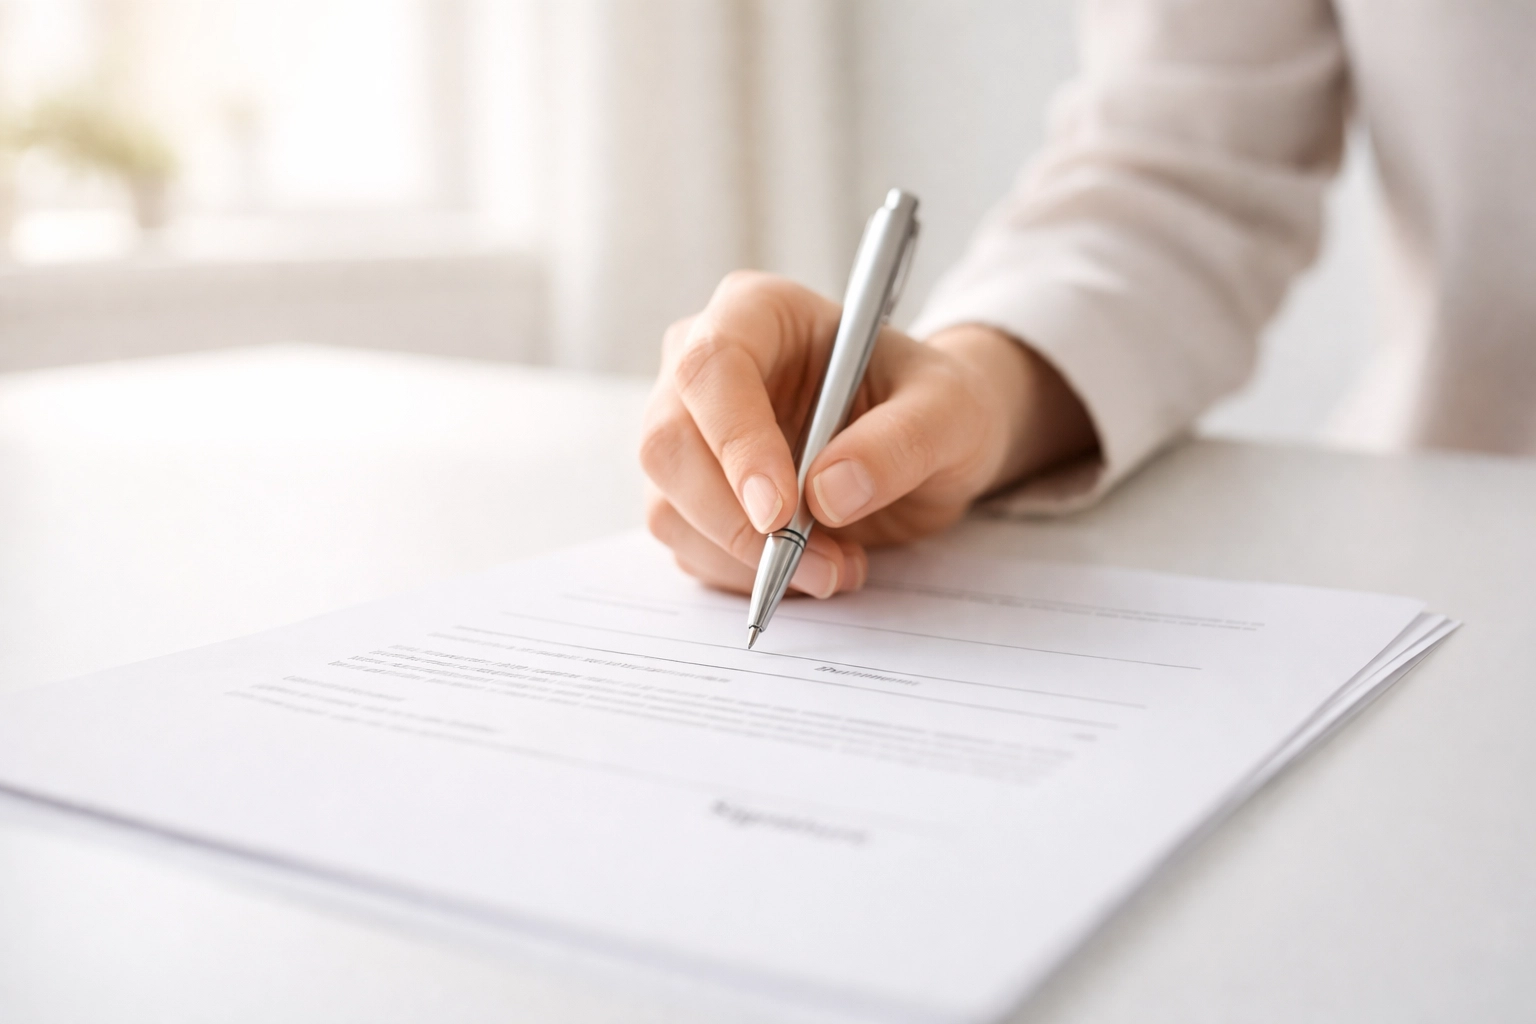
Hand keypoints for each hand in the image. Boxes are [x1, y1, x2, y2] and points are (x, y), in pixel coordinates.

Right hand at [639, 271, 1096, 597]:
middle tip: (822, 565)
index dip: (736, 441)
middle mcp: (701, 366)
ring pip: (667, 507)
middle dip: (738, 523)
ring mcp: (687, 432)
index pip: (712, 366)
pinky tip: (812, 566)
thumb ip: (901, 442)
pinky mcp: (688, 494)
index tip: (781, 513)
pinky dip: (744, 576)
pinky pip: (688, 547)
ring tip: (837, 568)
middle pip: (668, 445)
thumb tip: (828, 493)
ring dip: (746, 561)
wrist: (926, 442)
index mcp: (757, 312)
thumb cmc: (934, 403)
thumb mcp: (950, 411)